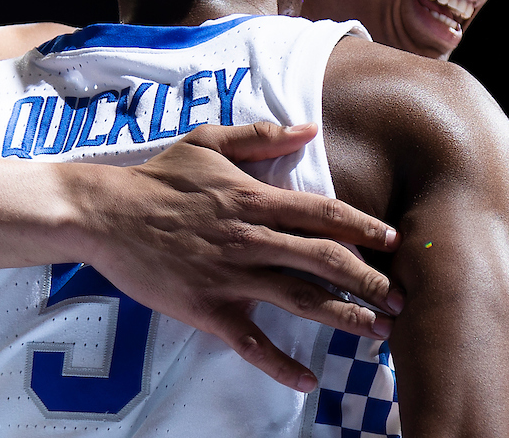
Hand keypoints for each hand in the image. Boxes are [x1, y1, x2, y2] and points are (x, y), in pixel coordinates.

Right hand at [72, 121, 401, 391]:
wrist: (105, 214)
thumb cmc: (158, 177)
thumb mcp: (207, 142)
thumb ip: (260, 136)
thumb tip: (307, 129)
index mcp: (252, 199)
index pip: (322, 212)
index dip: (364, 227)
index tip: (395, 242)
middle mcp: (248, 238)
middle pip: (323, 260)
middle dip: (370, 280)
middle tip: (402, 298)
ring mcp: (228, 276)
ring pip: (299, 299)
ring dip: (344, 317)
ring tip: (378, 332)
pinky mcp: (205, 308)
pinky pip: (250, 342)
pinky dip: (280, 363)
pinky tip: (307, 378)